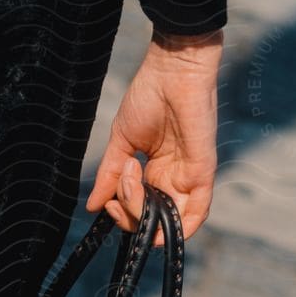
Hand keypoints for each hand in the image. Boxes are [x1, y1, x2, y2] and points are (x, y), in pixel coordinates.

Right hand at [86, 29, 223, 244]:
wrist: (171, 69)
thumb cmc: (148, 96)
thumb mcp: (121, 142)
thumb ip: (109, 176)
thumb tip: (93, 206)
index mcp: (155, 171)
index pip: (139, 210)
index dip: (121, 213)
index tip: (106, 200)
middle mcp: (173, 178)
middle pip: (151, 219)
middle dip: (128, 214)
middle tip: (120, 181)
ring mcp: (188, 176)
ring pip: (168, 220)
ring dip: (144, 215)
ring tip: (131, 181)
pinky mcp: (202, 171)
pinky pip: (198, 212)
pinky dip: (182, 226)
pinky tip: (158, 224)